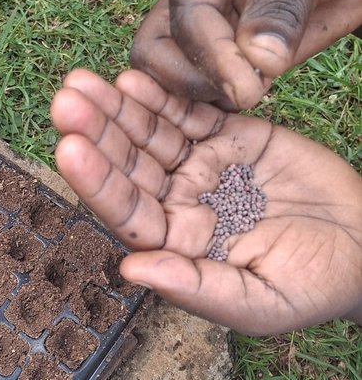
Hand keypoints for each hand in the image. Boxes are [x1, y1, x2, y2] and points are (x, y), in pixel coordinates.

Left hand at [51, 69, 361, 334]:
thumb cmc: (313, 287)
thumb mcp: (257, 301)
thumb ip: (194, 286)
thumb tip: (128, 270)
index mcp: (177, 246)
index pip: (128, 211)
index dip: (98, 181)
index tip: (69, 149)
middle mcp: (180, 203)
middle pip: (129, 165)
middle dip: (96, 133)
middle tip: (65, 100)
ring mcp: (204, 167)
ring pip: (152, 134)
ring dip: (118, 108)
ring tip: (83, 82)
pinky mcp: (234, 136)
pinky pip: (192, 113)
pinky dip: (165, 96)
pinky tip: (135, 77)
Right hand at [129, 0, 361, 108]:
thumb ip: (283, 3)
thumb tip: (256, 60)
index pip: (184, 17)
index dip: (211, 56)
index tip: (249, 87)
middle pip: (155, 54)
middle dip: (192, 80)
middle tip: (247, 91)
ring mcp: (209, 28)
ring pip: (171, 78)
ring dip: (205, 96)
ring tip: (259, 89)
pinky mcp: (230, 56)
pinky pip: (206, 90)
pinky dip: (222, 103)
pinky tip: (257, 95)